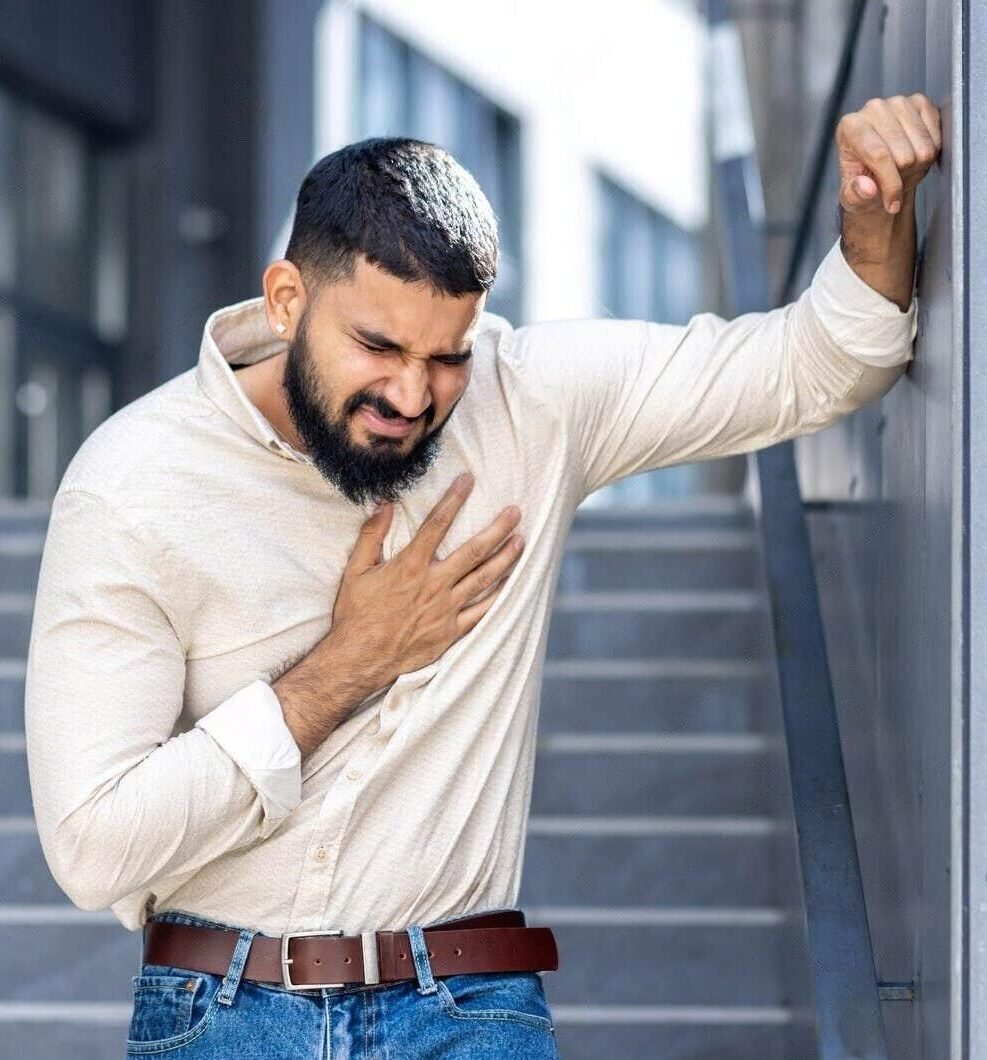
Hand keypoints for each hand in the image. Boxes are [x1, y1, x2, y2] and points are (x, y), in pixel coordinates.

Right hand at [327, 472, 522, 689]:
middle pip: (474, 550)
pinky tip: (511, 584)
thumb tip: (385, 503)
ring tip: (521, 541)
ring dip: (506, 558)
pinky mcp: (451, 632)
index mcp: (410, 566)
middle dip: (497, 528)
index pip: (437, 524)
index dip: (454, 499)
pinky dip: (499, 597)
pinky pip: (482, 612)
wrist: (358, 659)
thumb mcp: (355, 570)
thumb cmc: (355, 615)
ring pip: (484, 579)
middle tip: (516, 512)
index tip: (468, 480)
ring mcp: (446, 609)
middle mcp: (434, 584)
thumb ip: (372, 535)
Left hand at [836, 93, 941, 215]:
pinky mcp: (920, 103)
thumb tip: (867, 189)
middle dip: (902, 176)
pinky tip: (915, 153)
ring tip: (903, 169)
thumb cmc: (863, 181)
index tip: (892, 205)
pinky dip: (930, 152)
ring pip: (923, 147)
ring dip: (917, 165)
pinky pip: (936, 136)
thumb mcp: (852, 197)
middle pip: (904, 154)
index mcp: (850, 127)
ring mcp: (899, 102)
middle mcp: (873, 109)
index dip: (890, 185)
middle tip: (894, 181)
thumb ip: (855, 195)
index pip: (879, 156)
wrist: (880, 169)